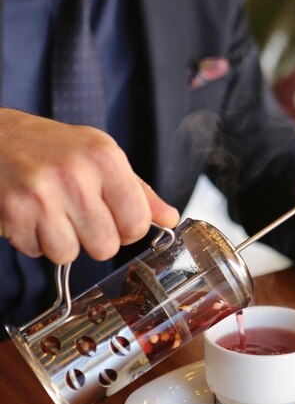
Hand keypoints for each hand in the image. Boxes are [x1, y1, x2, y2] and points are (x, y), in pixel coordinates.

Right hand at [0, 109, 178, 263]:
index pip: (138, 224)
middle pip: (106, 247)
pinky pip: (37, 252)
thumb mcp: (100, 156)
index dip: (126, 228)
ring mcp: (42, 195)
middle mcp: (76, 174)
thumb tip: (170, 219)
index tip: (112, 216)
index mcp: (105, 158)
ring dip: (60, 240)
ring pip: (69, 255)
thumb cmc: (51, 148)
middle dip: (92, 237)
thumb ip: (138, 192)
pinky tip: (30, 213)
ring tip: (50, 211)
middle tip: (76, 213)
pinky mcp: (14, 213)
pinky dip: (33, 239)